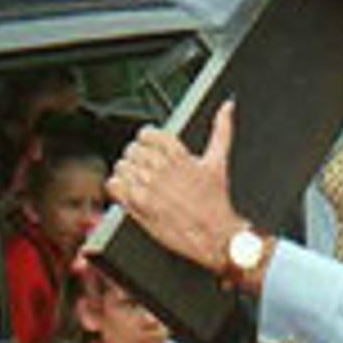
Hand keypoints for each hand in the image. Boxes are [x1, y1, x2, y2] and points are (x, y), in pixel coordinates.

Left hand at [108, 101, 240, 270]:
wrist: (213, 236)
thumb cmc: (216, 203)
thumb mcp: (219, 162)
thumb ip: (221, 130)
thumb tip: (227, 107)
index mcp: (178, 155)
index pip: (147, 134)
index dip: (147, 141)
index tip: (151, 149)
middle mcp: (161, 169)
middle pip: (132, 150)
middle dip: (138, 158)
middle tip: (147, 170)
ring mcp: (147, 188)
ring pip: (122, 166)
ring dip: (128, 173)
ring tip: (140, 183)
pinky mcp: (137, 206)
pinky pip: (114, 186)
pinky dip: (118, 187)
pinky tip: (130, 192)